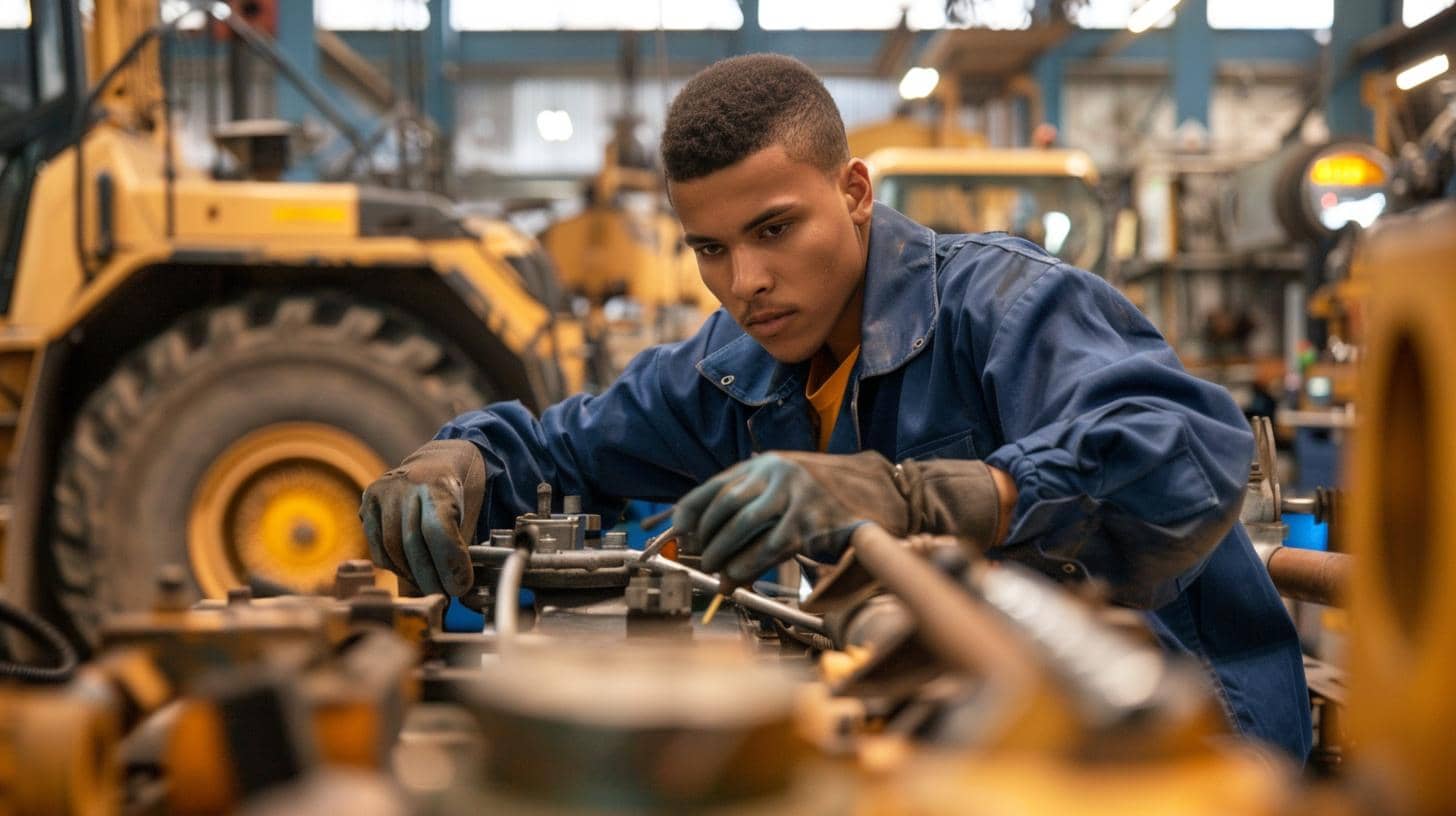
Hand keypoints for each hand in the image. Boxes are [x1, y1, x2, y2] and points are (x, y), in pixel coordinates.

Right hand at [358, 440, 486, 595]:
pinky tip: (409, 572)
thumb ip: (460, 548)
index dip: (449, 564)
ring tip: (429, 587)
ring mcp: (383, 493)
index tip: (461, 587)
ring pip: (392, 548)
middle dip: (430, 577)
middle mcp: (405, 486)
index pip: (438, 531)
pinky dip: (394, 566)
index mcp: (437, 485)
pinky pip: (378, 547)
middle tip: (445, 597)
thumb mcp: (468, 515)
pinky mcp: (367, 502)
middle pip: (412, 543)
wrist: (435, 464)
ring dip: (411, 575)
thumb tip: (458, 593)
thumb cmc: (456, 496)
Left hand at [674, 453, 860, 583]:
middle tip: (700, 560)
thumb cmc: (824, 497)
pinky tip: (739, 574)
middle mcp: (778, 473)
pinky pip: (772, 544)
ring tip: (716, 570)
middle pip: (727, 504)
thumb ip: (750, 516)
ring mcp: (797, 494)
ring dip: (724, 552)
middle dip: (707, 537)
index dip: (691, 510)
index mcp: (765, 465)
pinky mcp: (814, 520)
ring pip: (745, 524)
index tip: (677, 532)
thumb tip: (715, 556)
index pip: (716, 485)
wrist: (878, 491)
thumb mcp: (784, 495)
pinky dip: (750, 562)